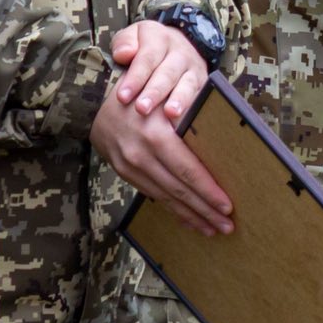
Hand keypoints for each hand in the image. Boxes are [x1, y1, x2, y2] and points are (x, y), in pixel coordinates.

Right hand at [91, 76, 234, 236]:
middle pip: (179, 189)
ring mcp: (130, 167)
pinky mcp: (124, 173)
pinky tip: (187, 218)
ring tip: (211, 228)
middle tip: (227, 226)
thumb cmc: (142, 93)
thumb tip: (223, 146)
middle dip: (205, 211)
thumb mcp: (167, 100)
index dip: (208, 191)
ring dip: (190, 216)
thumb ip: (191, 121)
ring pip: (166, 198)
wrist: (95, 102)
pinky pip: (152, 196)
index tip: (228, 206)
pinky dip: (172, 209)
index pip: (188, 171)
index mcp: (156, 135)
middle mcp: (142, 155)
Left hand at [108, 20, 208, 124]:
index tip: (123, 96)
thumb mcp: (131, 37)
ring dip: (179, 99)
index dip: (135, 78)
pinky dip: (192, 108)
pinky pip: (199, 96)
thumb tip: (124, 54)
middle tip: (142, 108)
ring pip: (187, 84)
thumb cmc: (145, 47)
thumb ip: (123, 43)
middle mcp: (179, 52)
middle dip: (154, 92)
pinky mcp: (203, 83)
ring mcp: (193, 68)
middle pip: (167, 73)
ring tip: (170, 113)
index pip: (147, 58)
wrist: (177, 45)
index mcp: (159, 38)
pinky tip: (185, 120)